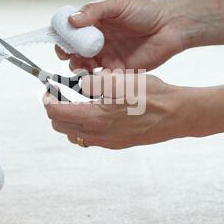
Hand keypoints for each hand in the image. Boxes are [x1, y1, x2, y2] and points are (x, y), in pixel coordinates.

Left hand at [43, 71, 195, 148]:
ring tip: (77, 102)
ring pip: (75, 134)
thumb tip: (78, 82)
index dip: (48, 100)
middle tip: (61, 94)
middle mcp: (98, 135)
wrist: (176, 114)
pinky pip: (91, 137)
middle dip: (56, 109)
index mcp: (95, 118)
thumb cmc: (152, 96)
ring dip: (69, 119)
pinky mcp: (117, 143)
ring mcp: (108, 142)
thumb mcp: (119, 80)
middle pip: (62, 126)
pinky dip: (84, 125)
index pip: (56, 113)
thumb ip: (92, 81)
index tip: (49, 89)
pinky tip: (96, 110)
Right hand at [55, 0, 186, 71]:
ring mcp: (106, 56)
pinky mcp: (117, 71)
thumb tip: (72, 20)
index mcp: (94, 23)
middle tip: (71, 55)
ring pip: (83, 67)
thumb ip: (94, 10)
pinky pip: (101, 80)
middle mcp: (97, 41)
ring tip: (86, 67)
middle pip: (72, 51)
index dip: (60, 36)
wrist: (171, 26)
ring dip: (78, 68)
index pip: (69, 31)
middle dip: (67, 55)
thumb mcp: (118, 4)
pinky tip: (97, 77)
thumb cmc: (146, 10)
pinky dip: (95, 81)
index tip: (59, 40)